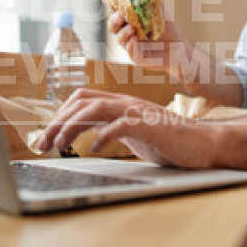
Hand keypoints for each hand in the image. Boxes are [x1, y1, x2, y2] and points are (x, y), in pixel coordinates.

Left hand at [38, 88, 218, 167]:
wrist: (203, 145)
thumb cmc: (169, 141)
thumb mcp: (133, 134)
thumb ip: (112, 128)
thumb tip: (88, 134)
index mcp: (121, 105)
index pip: (82, 98)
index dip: (60, 114)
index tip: (46, 135)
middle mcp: (127, 103)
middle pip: (83, 101)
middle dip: (58, 121)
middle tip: (43, 143)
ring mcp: (139, 112)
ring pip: (97, 107)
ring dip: (73, 125)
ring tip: (60, 143)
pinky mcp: (152, 125)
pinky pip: (123, 124)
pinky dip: (106, 134)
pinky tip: (96, 148)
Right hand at [102, 0, 189, 78]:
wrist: (178, 47)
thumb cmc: (167, 28)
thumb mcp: (158, 11)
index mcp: (130, 19)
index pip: (115, 10)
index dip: (108, 1)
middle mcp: (127, 31)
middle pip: (112, 25)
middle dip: (114, 19)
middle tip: (122, 15)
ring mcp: (130, 44)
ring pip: (119, 38)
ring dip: (124, 32)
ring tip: (133, 28)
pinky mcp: (136, 56)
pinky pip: (129, 50)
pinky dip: (131, 44)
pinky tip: (136, 39)